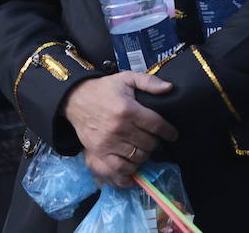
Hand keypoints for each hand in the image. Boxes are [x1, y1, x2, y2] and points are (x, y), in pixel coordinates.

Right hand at [62, 73, 178, 187]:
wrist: (76, 99)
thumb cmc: (105, 89)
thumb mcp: (127, 78)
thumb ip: (149, 82)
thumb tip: (170, 88)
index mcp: (128, 109)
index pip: (156, 125)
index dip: (169, 132)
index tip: (173, 134)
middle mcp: (119, 128)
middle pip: (149, 144)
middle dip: (156, 142)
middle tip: (155, 138)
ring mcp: (108, 142)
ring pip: (138, 157)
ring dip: (145, 154)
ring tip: (144, 148)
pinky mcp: (99, 152)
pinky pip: (120, 169)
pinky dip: (131, 169)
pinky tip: (134, 162)